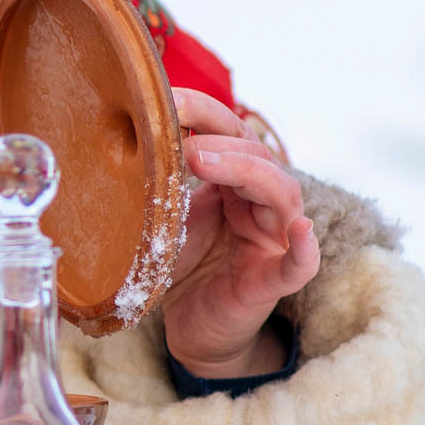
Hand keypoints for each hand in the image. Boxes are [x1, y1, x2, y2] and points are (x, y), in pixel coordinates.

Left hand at [162, 90, 319, 378]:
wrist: (191, 326)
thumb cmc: (180, 267)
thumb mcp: (162, 217)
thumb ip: (154, 182)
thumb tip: (118, 137)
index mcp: (232, 183)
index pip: (230, 134)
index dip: (204, 112)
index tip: (168, 99)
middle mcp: (259, 204)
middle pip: (258, 156)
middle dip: (220, 137)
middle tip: (180, 129)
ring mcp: (272, 241)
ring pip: (282, 195)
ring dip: (247, 171)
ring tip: (204, 159)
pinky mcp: (272, 281)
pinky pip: (300, 265)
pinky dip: (306, 249)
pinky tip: (302, 231)